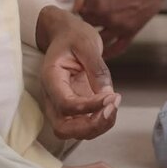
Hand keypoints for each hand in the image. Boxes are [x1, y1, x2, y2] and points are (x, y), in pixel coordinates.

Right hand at [37, 6, 120, 139]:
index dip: (90, 107)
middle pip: (64, 129)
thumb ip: (97, 69)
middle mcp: (53, 97)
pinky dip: (103, 121)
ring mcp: (63, 105)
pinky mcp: (76, 108)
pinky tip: (113, 103)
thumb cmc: (74, 37)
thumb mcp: (87, 44)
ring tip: (115, 103)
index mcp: (51, 79)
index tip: (111, 96)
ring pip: (76, 132)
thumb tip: (107, 95)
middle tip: (112, 108)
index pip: (66, 105)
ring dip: (99, 126)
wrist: (68, 35)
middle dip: (91, 126)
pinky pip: (87, 125)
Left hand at [73, 0, 166, 57]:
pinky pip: (118, 48)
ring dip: (96, 36)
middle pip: (89, 26)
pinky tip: (103, 54)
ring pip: (99, 39)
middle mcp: (107, 18)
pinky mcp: (132, 31)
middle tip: (95, 13)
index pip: (80, 13)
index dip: (84, 8)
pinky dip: (109, 52)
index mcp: (97, 3)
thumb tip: (74, 8)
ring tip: (96, 31)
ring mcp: (121, 27)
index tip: (88, 4)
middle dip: (90, 20)